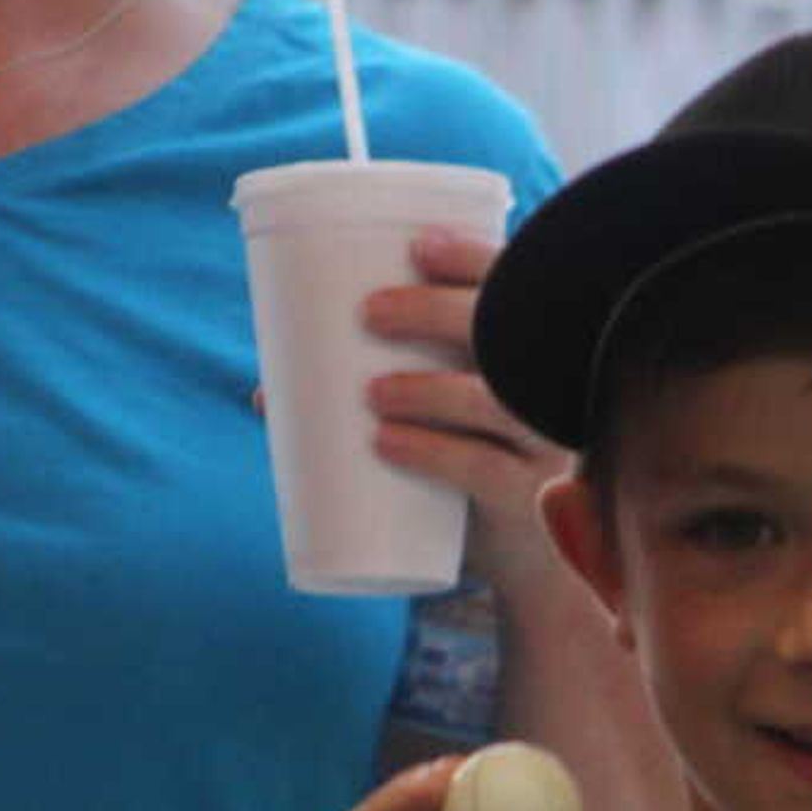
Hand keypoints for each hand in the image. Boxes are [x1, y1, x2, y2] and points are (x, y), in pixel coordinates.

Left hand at [364, 230, 567, 582]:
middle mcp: (547, 396)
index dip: (477, 259)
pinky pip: (487, 471)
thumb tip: (265, 393)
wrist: (525, 565)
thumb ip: (367, 403)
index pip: (520, 292)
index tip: (417, 245)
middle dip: (438, 311)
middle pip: (507, 336)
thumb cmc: (469, 478)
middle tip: (371, 312)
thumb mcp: (438, 428)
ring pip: (496, 402)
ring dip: (430, 388)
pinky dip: (434, 453)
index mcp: (530, 362)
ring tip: (370, 392)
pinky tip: (388, 443)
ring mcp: (544, 450)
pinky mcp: (527, 504)